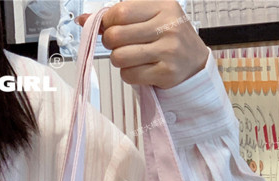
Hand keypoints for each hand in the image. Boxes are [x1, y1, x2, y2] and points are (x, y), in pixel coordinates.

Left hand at [76, 1, 208, 88]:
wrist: (195, 63)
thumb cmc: (169, 39)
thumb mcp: (150, 18)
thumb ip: (119, 17)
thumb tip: (84, 20)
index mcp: (163, 5)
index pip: (119, 13)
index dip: (107, 23)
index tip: (110, 28)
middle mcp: (167, 25)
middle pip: (115, 36)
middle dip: (111, 44)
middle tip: (121, 45)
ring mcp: (168, 50)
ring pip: (119, 57)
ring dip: (119, 60)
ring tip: (132, 58)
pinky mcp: (166, 72)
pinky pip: (129, 75)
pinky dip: (129, 75)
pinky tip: (140, 69)